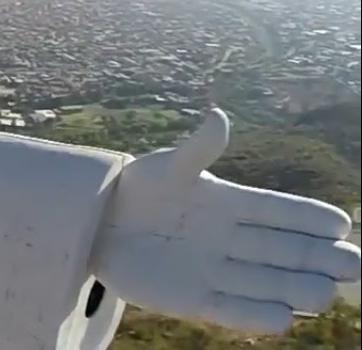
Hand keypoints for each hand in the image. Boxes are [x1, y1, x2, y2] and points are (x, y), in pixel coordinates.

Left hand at [93, 109, 360, 333]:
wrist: (98, 222)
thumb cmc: (137, 189)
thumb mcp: (167, 167)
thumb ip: (197, 149)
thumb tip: (219, 116)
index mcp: (229, 204)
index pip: (277, 211)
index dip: (307, 217)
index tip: (340, 224)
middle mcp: (231, 240)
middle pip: (283, 251)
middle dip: (318, 258)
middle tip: (351, 264)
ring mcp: (214, 270)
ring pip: (264, 282)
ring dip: (293, 288)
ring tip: (323, 292)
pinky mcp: (192, 297)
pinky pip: (229, 308)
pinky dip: (253, 314)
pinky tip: (281, 319)